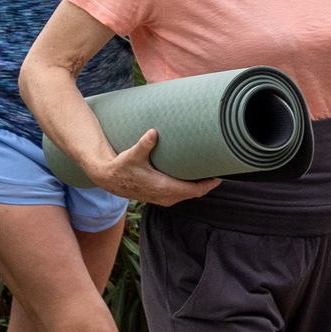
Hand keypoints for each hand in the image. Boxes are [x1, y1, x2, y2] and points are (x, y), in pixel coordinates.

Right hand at [73, 121, 217, 207]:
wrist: (109, 179)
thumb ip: (144, 144)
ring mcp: (164, 198)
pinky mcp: (160, 196)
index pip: (195, 190)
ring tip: (209, 171)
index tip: (221, 174)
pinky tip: (194, 176)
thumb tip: (152, 133)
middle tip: (219, 167)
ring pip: (189, 194)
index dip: (210, 184)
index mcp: (164, 188)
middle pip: (196, 193)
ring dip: (199, 185)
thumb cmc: (122, 166)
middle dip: (208, 183)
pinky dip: (190, 187)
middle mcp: (166, 196)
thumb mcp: (132, 154)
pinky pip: (182, 194)